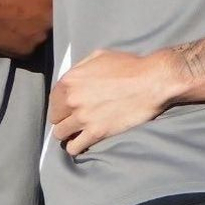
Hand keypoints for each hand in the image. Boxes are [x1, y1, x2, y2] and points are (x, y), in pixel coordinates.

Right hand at [0, 0, 52, 58]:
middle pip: (56, 16)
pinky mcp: (25, 53)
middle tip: (30, 3)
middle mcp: (51, 22)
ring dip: (37, 25)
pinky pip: (31, 45)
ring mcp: (38, 40)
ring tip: (21, 17)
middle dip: (47, 9)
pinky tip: (14, 29)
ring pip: (45, 32)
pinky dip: (26, 38)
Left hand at [48, 49, 181, 156]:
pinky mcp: (96, 133)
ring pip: (60, 134)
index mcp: (70, 80)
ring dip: (69, 134)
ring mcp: (83, 117)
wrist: (151, 82)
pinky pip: (74, 147)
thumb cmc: (129, 66)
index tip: (68, 110)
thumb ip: (81, 67)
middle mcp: (72, 99)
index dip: (60, 106)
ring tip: (78, 134)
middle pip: (55, 118)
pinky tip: (85, 143)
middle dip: (64, 120)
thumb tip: (74, 76)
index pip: (52, 100)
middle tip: (75, 122)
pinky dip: (77, 147)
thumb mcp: (100, 56)